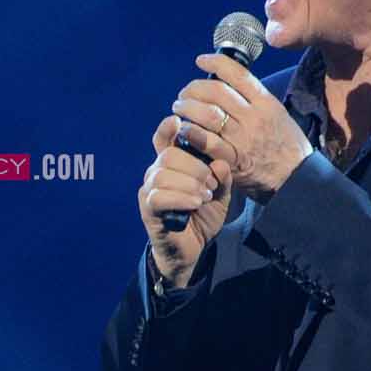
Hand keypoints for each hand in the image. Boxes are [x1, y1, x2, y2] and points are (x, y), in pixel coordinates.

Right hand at [138, 115, 232, 287]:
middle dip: (194, 165)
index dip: (168, 128)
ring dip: (189, 182)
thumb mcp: (220, 193)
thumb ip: (222, 177)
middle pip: (168, 154)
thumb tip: (220, 162)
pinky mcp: (148, 210)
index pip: (164, 138)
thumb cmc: (203, 215)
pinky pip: (158, 196)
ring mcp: (150, 191)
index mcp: (172, 164)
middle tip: (211, 182)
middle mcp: (156, 173)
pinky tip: (195, 203)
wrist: (193, 249)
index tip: (178, 121)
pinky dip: (180, 197)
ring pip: (162, 173)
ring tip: (205, 195)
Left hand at [169, 54, 309, 202]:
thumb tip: (227, 83)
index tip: (201, 61)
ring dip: (187, 109)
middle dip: (194, 89)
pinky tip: (183, 131)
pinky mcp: (234, 161)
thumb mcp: (277, 114)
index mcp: (265, 103)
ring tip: (179, 110)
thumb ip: (254, 100)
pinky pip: (208, 143)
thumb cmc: (285, 145)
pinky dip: (191, 134)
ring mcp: (243, 139)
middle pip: (217, 92)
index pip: (238, 74)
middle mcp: (254, 118)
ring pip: (208, 114)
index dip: (215, 63)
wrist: (297, 178)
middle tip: (184, 94)